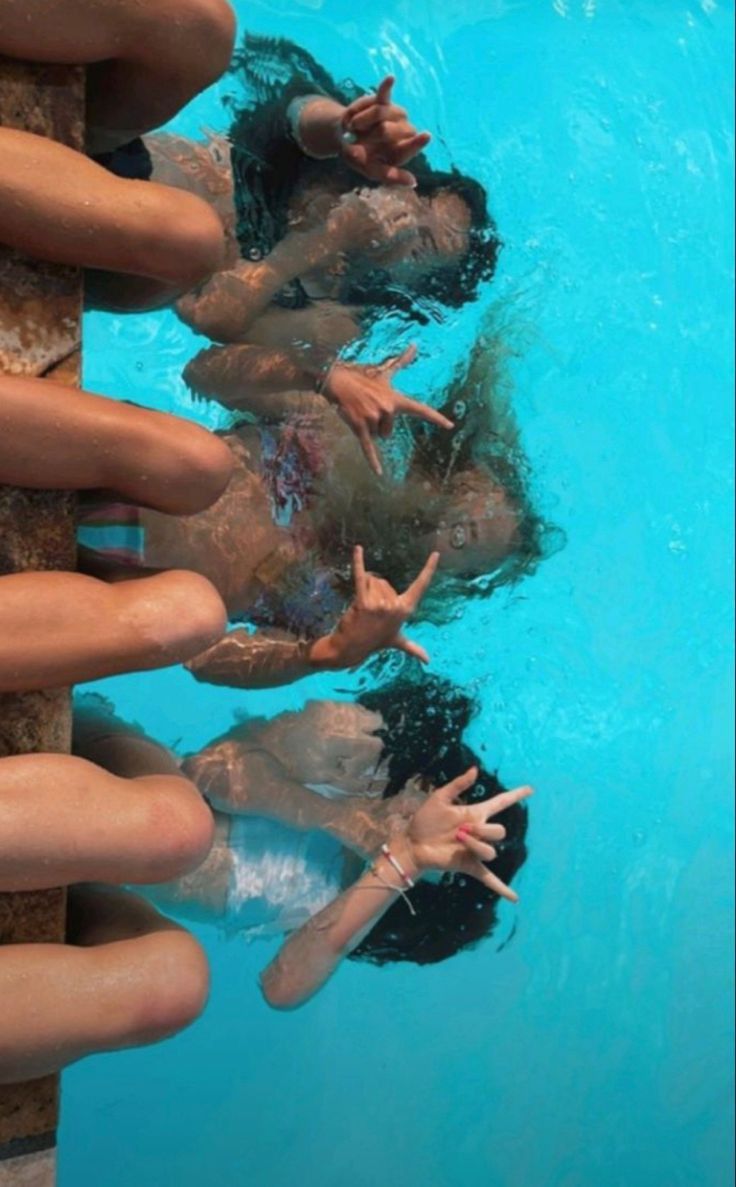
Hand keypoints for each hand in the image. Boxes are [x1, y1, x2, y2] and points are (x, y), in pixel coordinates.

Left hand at [310, 546, 438, 669]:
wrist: (350, 649)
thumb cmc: (374, 642)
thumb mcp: (396, 642)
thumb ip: (413, 648)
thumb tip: (428, 661)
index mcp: (405, 610)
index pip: (420, 586)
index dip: (429, 569)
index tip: (436, 554)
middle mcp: (395, 606)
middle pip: (384, 581)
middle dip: (374, 592)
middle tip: (369, 613)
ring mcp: (379, 604)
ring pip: (371, 580)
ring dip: (364, 591)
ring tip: (361, 610)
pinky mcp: (363, 602)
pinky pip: (361, 576)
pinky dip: (358, 561)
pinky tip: (358, 548)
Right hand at [322, 346, 452, 474]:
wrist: (338, 381)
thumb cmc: (362, 378)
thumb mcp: (384, 372)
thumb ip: (402, 361)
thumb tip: (415, 345)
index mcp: (396, 399)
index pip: (420, 409)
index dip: (436, 418)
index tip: (450, 425)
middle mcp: (387, 409)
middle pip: (390, 431)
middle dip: (379, 424)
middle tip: (369, 408)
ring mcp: (374, 419)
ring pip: (378, 436)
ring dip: (369, 428)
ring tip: (361, 412)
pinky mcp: (360, 427)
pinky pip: (369, 448)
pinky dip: (373, 461)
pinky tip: (379, 474)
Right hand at [340, 76, 430, 186]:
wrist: (345, 137)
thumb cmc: (360, 157)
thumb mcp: (372, 170)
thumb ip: (390, 176)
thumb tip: (413, 182)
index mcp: (402, 151)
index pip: (410, 146)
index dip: (416, 142)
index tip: (425, 135)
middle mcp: (403, 131)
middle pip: (388, 129)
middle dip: (369, 134)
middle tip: (357, 139)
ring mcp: (394, 114)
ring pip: (379, 113)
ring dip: (361, 120)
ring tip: (353, 127)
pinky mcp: (382, 101)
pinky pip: (383, 94)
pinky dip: (386, 87)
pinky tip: (391, 78)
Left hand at [404, 767, 533, 901]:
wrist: (412, 842)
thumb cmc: (425, 820)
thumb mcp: (439, 798)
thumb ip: (458, 785)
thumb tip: (475, 769)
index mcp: (474, 815)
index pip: (500, 803)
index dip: (515, 795)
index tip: (530, 789)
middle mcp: (479, 833)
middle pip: (499, 831)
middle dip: (483, 829)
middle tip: (461, 830)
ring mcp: (475, 851)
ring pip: (491, 851)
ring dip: (476, 845)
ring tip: (458, 840)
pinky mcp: (468, 866)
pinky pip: (488, 878)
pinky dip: (501, 888)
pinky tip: (514, 898)